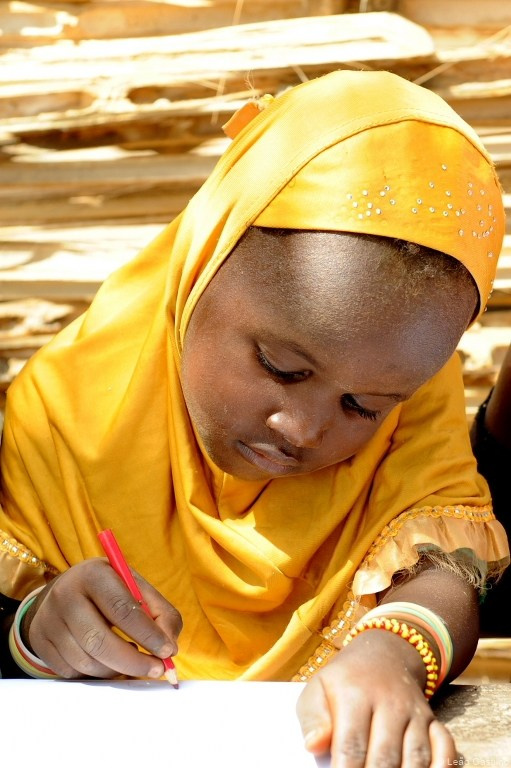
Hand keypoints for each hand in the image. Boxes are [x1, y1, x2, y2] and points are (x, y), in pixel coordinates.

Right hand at [23, 558, 181, 678]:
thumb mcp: (135, 587)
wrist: (64, 591)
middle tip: (156, 669)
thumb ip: (160, 612)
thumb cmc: (109, 590)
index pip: (121, 608)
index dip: (147, 633)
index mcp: (93, 574)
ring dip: (117, 670)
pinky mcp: (41, 644)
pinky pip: (73, 673)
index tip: (167, 651)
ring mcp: (49, 621)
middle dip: (133, 661)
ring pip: (87, 662)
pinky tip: (108, 661)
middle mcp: (65, 595)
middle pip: (99, 641)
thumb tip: (169, 647)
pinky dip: (98, 674)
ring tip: (131, 661)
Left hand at [296, 629, 456, 767]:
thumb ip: (313, 718)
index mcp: (355, 695)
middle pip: (386, 757)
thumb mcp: (318, 689)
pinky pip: (446, 747)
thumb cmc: (343, 682)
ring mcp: (415, 713)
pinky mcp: (433, 721)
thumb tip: (314, 745)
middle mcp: (390, 703)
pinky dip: (443, 767)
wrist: (382, 656)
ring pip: (417, 757)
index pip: (352, 745)